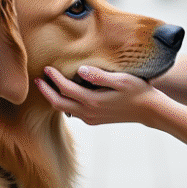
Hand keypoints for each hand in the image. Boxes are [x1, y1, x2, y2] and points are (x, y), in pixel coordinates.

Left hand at [34, 66, 158, 125]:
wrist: (149, 111)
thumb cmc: (137, 91)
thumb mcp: (121, 80)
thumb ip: (99, 75)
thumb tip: (81, 69)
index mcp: (92, 101)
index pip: (65, 89)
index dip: (53, 78)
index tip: (46, 67)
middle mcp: (88, 113)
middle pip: (58, 103)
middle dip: (46, 91)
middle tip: (37, 79)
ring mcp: (90, 118)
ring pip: (64, 109)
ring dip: (53, 97)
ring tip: (47, 85)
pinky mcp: (94, 120)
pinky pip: (73, 112)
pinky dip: (64, 102)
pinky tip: (66, 93)